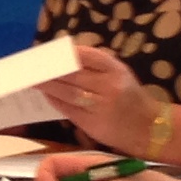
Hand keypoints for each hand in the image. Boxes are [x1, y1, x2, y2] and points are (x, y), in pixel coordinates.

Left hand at [35, 45, 161, 153]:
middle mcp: (109, 85)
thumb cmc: (130, 97)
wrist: (149, 128)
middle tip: (31, 66)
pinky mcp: (93, 123)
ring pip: (67, 92)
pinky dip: (55, 101)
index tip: (45, 52)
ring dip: (47, 86)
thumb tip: (62, 57)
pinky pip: (68, 109)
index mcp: (116, 69)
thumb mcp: (120, 74)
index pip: (84, 55)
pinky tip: (46, 96)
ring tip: (33, 80)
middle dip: (49, 70)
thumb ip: (96, 65)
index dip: (62, 53)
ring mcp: (101, 106)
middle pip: (72, 74)